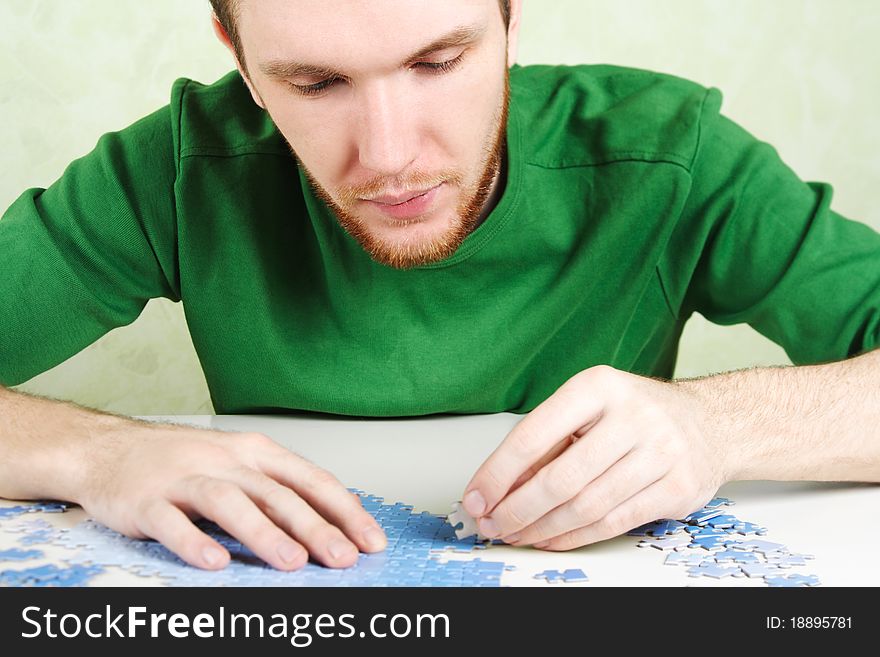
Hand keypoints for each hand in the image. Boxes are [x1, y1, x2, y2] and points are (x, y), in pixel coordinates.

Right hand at [77, 421, 385, 569]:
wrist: (107, 447)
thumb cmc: (182, 459)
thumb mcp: (238, 463)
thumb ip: (280, 489)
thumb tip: (336, 521)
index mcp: (254, 452)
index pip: (309, 479)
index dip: (343, 509)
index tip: (371, 539)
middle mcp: (224, 460)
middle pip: (275, 492)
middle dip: (314, 526)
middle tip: (342, 557)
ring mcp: (183, 478)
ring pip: (229, 502)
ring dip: (263, 533)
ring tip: (291, 562)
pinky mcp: (146, 500)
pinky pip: (171, 521)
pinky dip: (194, 541)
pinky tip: (215, 563)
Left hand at [460, 366, 727, 549]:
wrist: (712, 423)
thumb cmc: (636, 415)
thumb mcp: (590, 408)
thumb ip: (546, 444)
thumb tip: (496, 490)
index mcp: (598, 386)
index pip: (533, 434)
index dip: (497, 473)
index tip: (476, 498)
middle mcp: (633, 416)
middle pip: (560, 478)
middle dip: (517, 510)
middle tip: (493, 526)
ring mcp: (661, 453)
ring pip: (586, 506)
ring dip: (542, 530)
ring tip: (518, 535)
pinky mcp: (678, 488)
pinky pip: (614, 522)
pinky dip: (575, 537)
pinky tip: (552, 539)